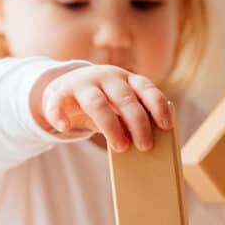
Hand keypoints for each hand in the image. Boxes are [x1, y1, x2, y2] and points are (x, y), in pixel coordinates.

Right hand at [31, 64, 171, 151]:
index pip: (147, 88)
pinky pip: (58, 102)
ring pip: (97, 103)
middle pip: (125, 99)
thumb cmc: (103, 102)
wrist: (65, 88)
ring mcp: (83, 83)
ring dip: (110, 126)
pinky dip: (60, 115)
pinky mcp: (60, 92)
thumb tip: (146, 142)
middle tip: (145, 146)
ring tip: (120, 147)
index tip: (166, 126)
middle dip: (138, 123)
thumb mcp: (119, 106)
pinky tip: (64, 128)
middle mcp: (107, 77)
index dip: (158, 106)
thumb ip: (131, 118)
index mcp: (127, 79)